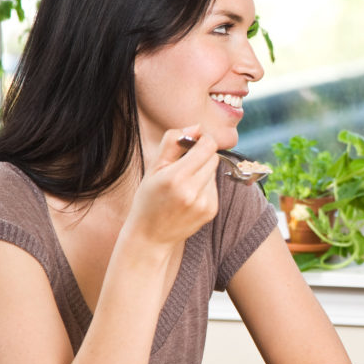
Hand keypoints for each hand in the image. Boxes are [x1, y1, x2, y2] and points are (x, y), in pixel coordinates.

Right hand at [125, 126, 220, 246]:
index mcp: (175, 177)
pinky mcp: (211, 211)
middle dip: (202, 156)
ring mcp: (204, 203)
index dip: (202, 140)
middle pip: (213, 158)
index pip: (207, 147)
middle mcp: (192, 191)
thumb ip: (173, 142)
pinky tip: (189, 196)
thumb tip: (196, 126)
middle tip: (184, 164)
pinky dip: (205, 187)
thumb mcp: (154, 167)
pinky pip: (215, 187)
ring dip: (203, 172)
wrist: (150, 236)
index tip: (193, 142)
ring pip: (214, 172)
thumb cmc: (148, 198)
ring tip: (184, 184)